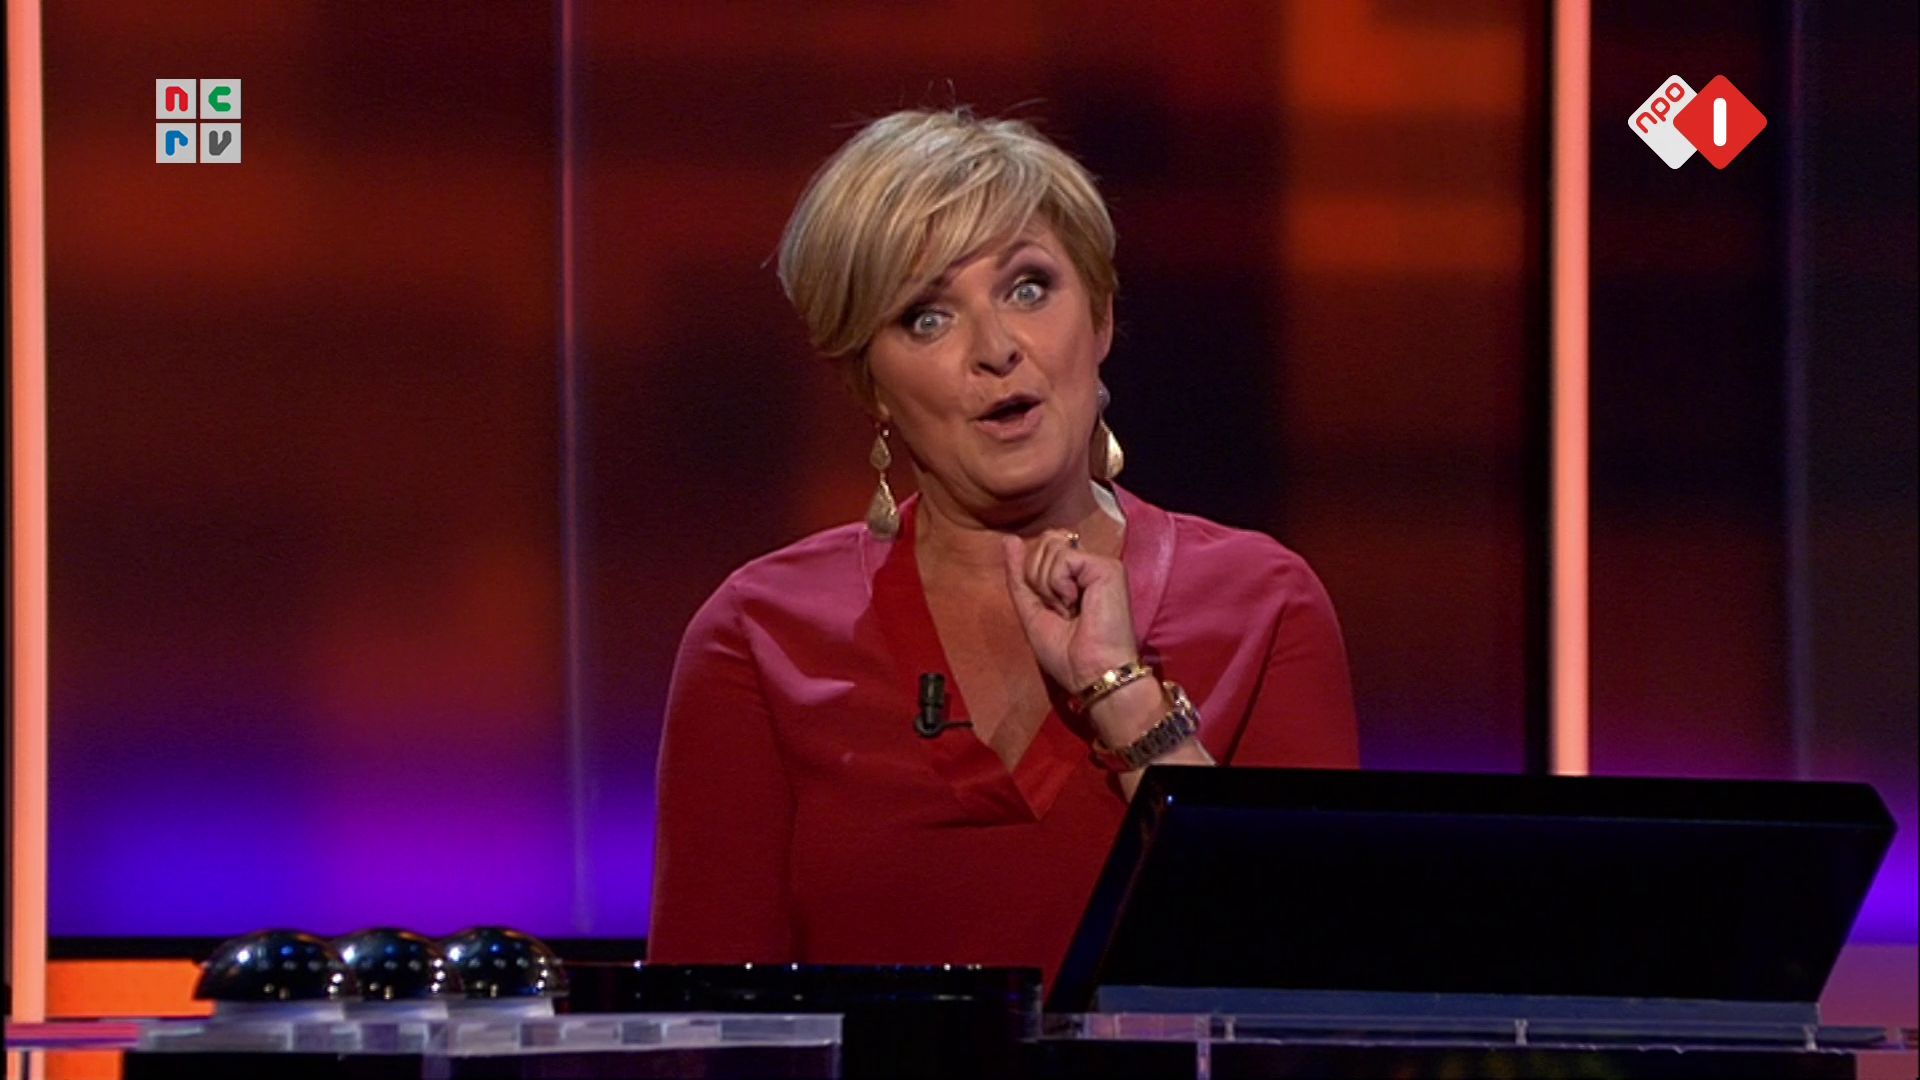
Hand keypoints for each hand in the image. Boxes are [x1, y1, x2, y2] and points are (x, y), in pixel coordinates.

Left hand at [1001, 529, 1138, 691]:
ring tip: (1070, 611)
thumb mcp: (1031, 610)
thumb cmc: (1066, 653)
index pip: (1042, 548)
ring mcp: (1099, 565)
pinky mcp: (1107, 567)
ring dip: (1049, 587)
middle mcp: (1088, 566)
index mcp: (1074, 575)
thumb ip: (1019, 575)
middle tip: (1061, 612)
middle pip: (1043, 544)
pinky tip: (1076, 604)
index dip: (1033, 575)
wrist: (1090, 673)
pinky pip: (1063, 558)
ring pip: (1050, 549)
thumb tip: (1010, 539)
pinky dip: (1059, 585)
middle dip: (1038, 581)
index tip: (1050, 608)